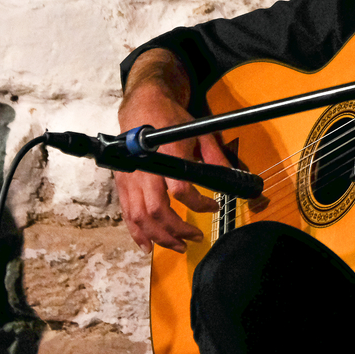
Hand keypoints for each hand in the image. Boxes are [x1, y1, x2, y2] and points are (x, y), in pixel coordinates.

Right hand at [114, 54, 230, 254]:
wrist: (141, 108)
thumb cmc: (170, 119)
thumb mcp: (199, 132)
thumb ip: (215, 156)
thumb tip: (232, 176)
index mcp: (167, 154)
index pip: (180, 189)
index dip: (199, 204)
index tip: (213, 206)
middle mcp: (146, 168)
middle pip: (157, 210)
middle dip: (177, 230)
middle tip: (196, 237)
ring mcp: (131, 178)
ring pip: (141, 217)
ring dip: (160, 237)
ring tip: (178, 246)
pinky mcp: (122, 184)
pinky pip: (127, 214)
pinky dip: (136, 233)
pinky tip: (148, 246)